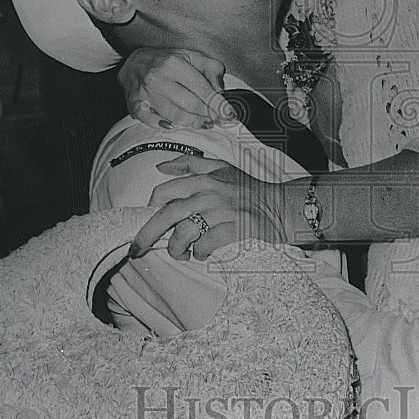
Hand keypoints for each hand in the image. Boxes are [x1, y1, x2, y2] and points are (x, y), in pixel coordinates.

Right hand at [118, 47, 225, 128]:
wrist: (133, 63)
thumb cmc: (166, 62)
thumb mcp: (191, 56)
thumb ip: (211, 69)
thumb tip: (221, 89)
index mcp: (174, 64)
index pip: (202, 89)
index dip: (218, 104)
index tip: (230, 115)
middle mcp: (158, 78)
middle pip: (190, 104)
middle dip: (209, 115)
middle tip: (220, 121)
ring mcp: (145, 93)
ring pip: (174, 115)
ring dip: (193, 122)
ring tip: (205, 124)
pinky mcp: (135, 104)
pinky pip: (150, 120)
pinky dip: (162, 125)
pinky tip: (174, 126)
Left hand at [129, 155, 286, 259]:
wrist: (281, 206)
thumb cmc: (249, 189)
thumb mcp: (221, 168)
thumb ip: (190, 164)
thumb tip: (161, 167)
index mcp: (204, 179)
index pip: (164, 192)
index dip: (150, 208)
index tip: (147, 219)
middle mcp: (209, 193)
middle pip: (166, 216)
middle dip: (146, 235)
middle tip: (137, 250)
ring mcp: (221, 212)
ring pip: (184, 233)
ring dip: (177, 249)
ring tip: (181, 254)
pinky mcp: (234, 229)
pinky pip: (205, 245)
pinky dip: (200, 253)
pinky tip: (202, 255)